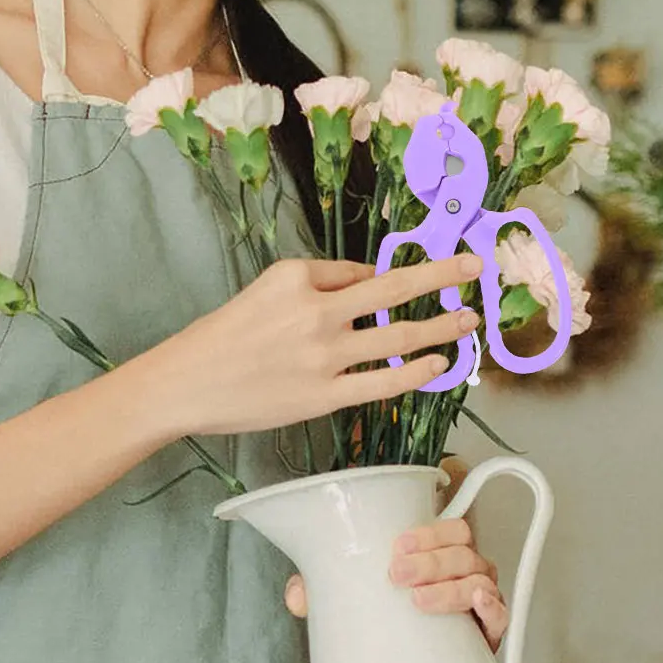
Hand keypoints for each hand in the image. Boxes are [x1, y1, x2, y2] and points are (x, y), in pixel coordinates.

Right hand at [152, 253, 482, 438]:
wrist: (188, 383)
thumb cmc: (225, 334)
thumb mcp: (268, 287)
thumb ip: (320, 282)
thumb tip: (368, 282)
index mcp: (300, 279)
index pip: (360, 273)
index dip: (398, 273)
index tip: (437, 268)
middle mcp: (317, 312)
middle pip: (393, 291)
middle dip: (441, 276)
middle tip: (474, 266)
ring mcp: (324, 357)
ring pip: (396, 338)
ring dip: (439, 327)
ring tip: (468, 320)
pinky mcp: (324, 396)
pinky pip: (382, 383)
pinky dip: (416, 372)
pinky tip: (439, 363)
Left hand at [284, 458, 509, 649]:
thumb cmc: (396, 619)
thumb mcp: (360, 599)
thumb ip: (326, 590)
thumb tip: (297, 594)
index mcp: (441, 554)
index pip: (449, 527)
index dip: (428, 531)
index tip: (397, 545)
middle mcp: (466, 571)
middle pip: (463, 550)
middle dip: (431, 560)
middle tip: (397, 575)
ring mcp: (481, 599)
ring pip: (480, 578)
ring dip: (451, 586)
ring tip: (419, 600)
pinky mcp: (489, 632)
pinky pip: (500, 613)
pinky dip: (492, 607)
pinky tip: (477, 605)